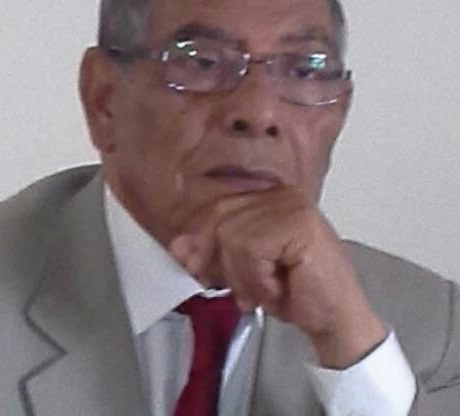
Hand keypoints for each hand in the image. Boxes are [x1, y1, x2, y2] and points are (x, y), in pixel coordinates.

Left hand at [169, 186, 386, 367]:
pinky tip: (276, 290)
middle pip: (220, 218)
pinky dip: (257, 279)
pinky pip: (252, 249)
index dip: (200, 238)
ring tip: (262, 292)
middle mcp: (280, 195)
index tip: (191, 264)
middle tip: (232, 289)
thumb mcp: (241, 270)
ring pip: (232, 236)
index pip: (218, 207)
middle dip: (215, 259)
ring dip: (242, 277)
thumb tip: (178, 245)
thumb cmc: (295, 293)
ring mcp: (291, 205)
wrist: (336, 319)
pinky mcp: (298, 223)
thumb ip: (212, 253)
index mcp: (267, 199)